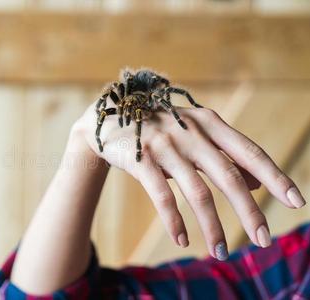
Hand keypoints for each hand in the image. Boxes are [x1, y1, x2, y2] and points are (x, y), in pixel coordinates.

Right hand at [73, 102, 305, 259]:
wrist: (110, 118)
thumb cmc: (160, 129)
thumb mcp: (195, 136)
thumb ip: (225, 156)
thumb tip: (258, 183)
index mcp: (209, 123)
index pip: (249, 152)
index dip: (275, 177)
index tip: (296, 202)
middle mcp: (190, 131)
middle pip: (228, 176)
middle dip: (248, 211)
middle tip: (262, 240)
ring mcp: (164, 145)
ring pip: (197, 192)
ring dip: (212, 225)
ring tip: (221, 252)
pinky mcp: (140, 159)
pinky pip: (161, 195)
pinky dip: (173, 221)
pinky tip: (182, 240)